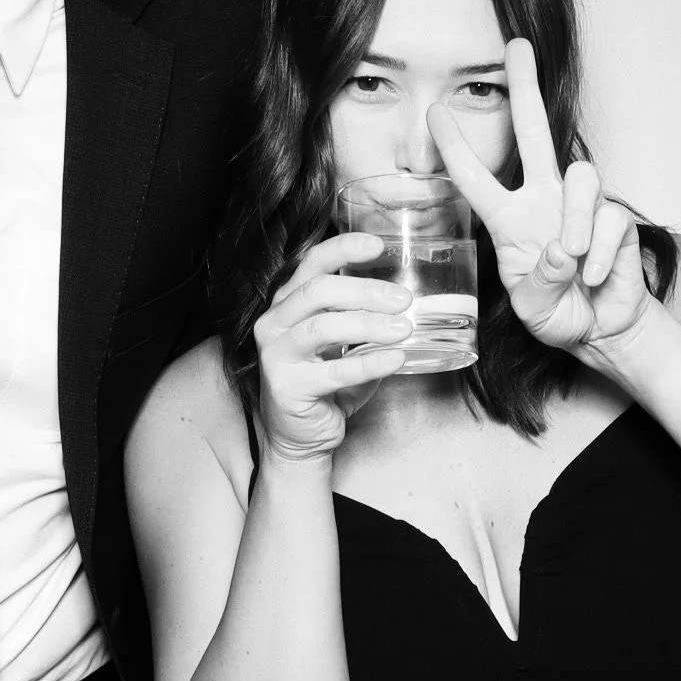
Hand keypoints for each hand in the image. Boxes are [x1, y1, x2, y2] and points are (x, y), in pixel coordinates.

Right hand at [253, 233, 412, 464]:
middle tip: (403, 298)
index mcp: (286, 304)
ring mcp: (276, 356)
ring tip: (404, 328)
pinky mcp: (287, 388)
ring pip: (323, 327)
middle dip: (365, 290)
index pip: (310, 264)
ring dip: (369, 324)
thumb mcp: (339, 342)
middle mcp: (274, 324)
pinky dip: (369, 362)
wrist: (300, 436)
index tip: (377, 244)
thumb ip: (359, 316)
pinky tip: (395, 359)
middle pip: (318, 292)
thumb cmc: (325, 383)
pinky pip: (334, 371)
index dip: (343, 249)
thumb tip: (406, 298)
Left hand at [427, 38, 651, 363]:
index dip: (454, 146)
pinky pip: (611, 221)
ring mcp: (582, 207)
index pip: (476, 177)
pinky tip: (594, 277)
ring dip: (577, 220)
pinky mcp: (618, 220)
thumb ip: (538, 282)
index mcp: (509, 219)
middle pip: (535, 133)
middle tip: (517, 47)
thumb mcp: (531, 308)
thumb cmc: (556, 313)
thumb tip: (560, 248)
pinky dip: (601, 255)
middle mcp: (544, 201)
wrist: (601, 330)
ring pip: (583, 176)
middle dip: (527, 88)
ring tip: (573, 263)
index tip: (433, 110)